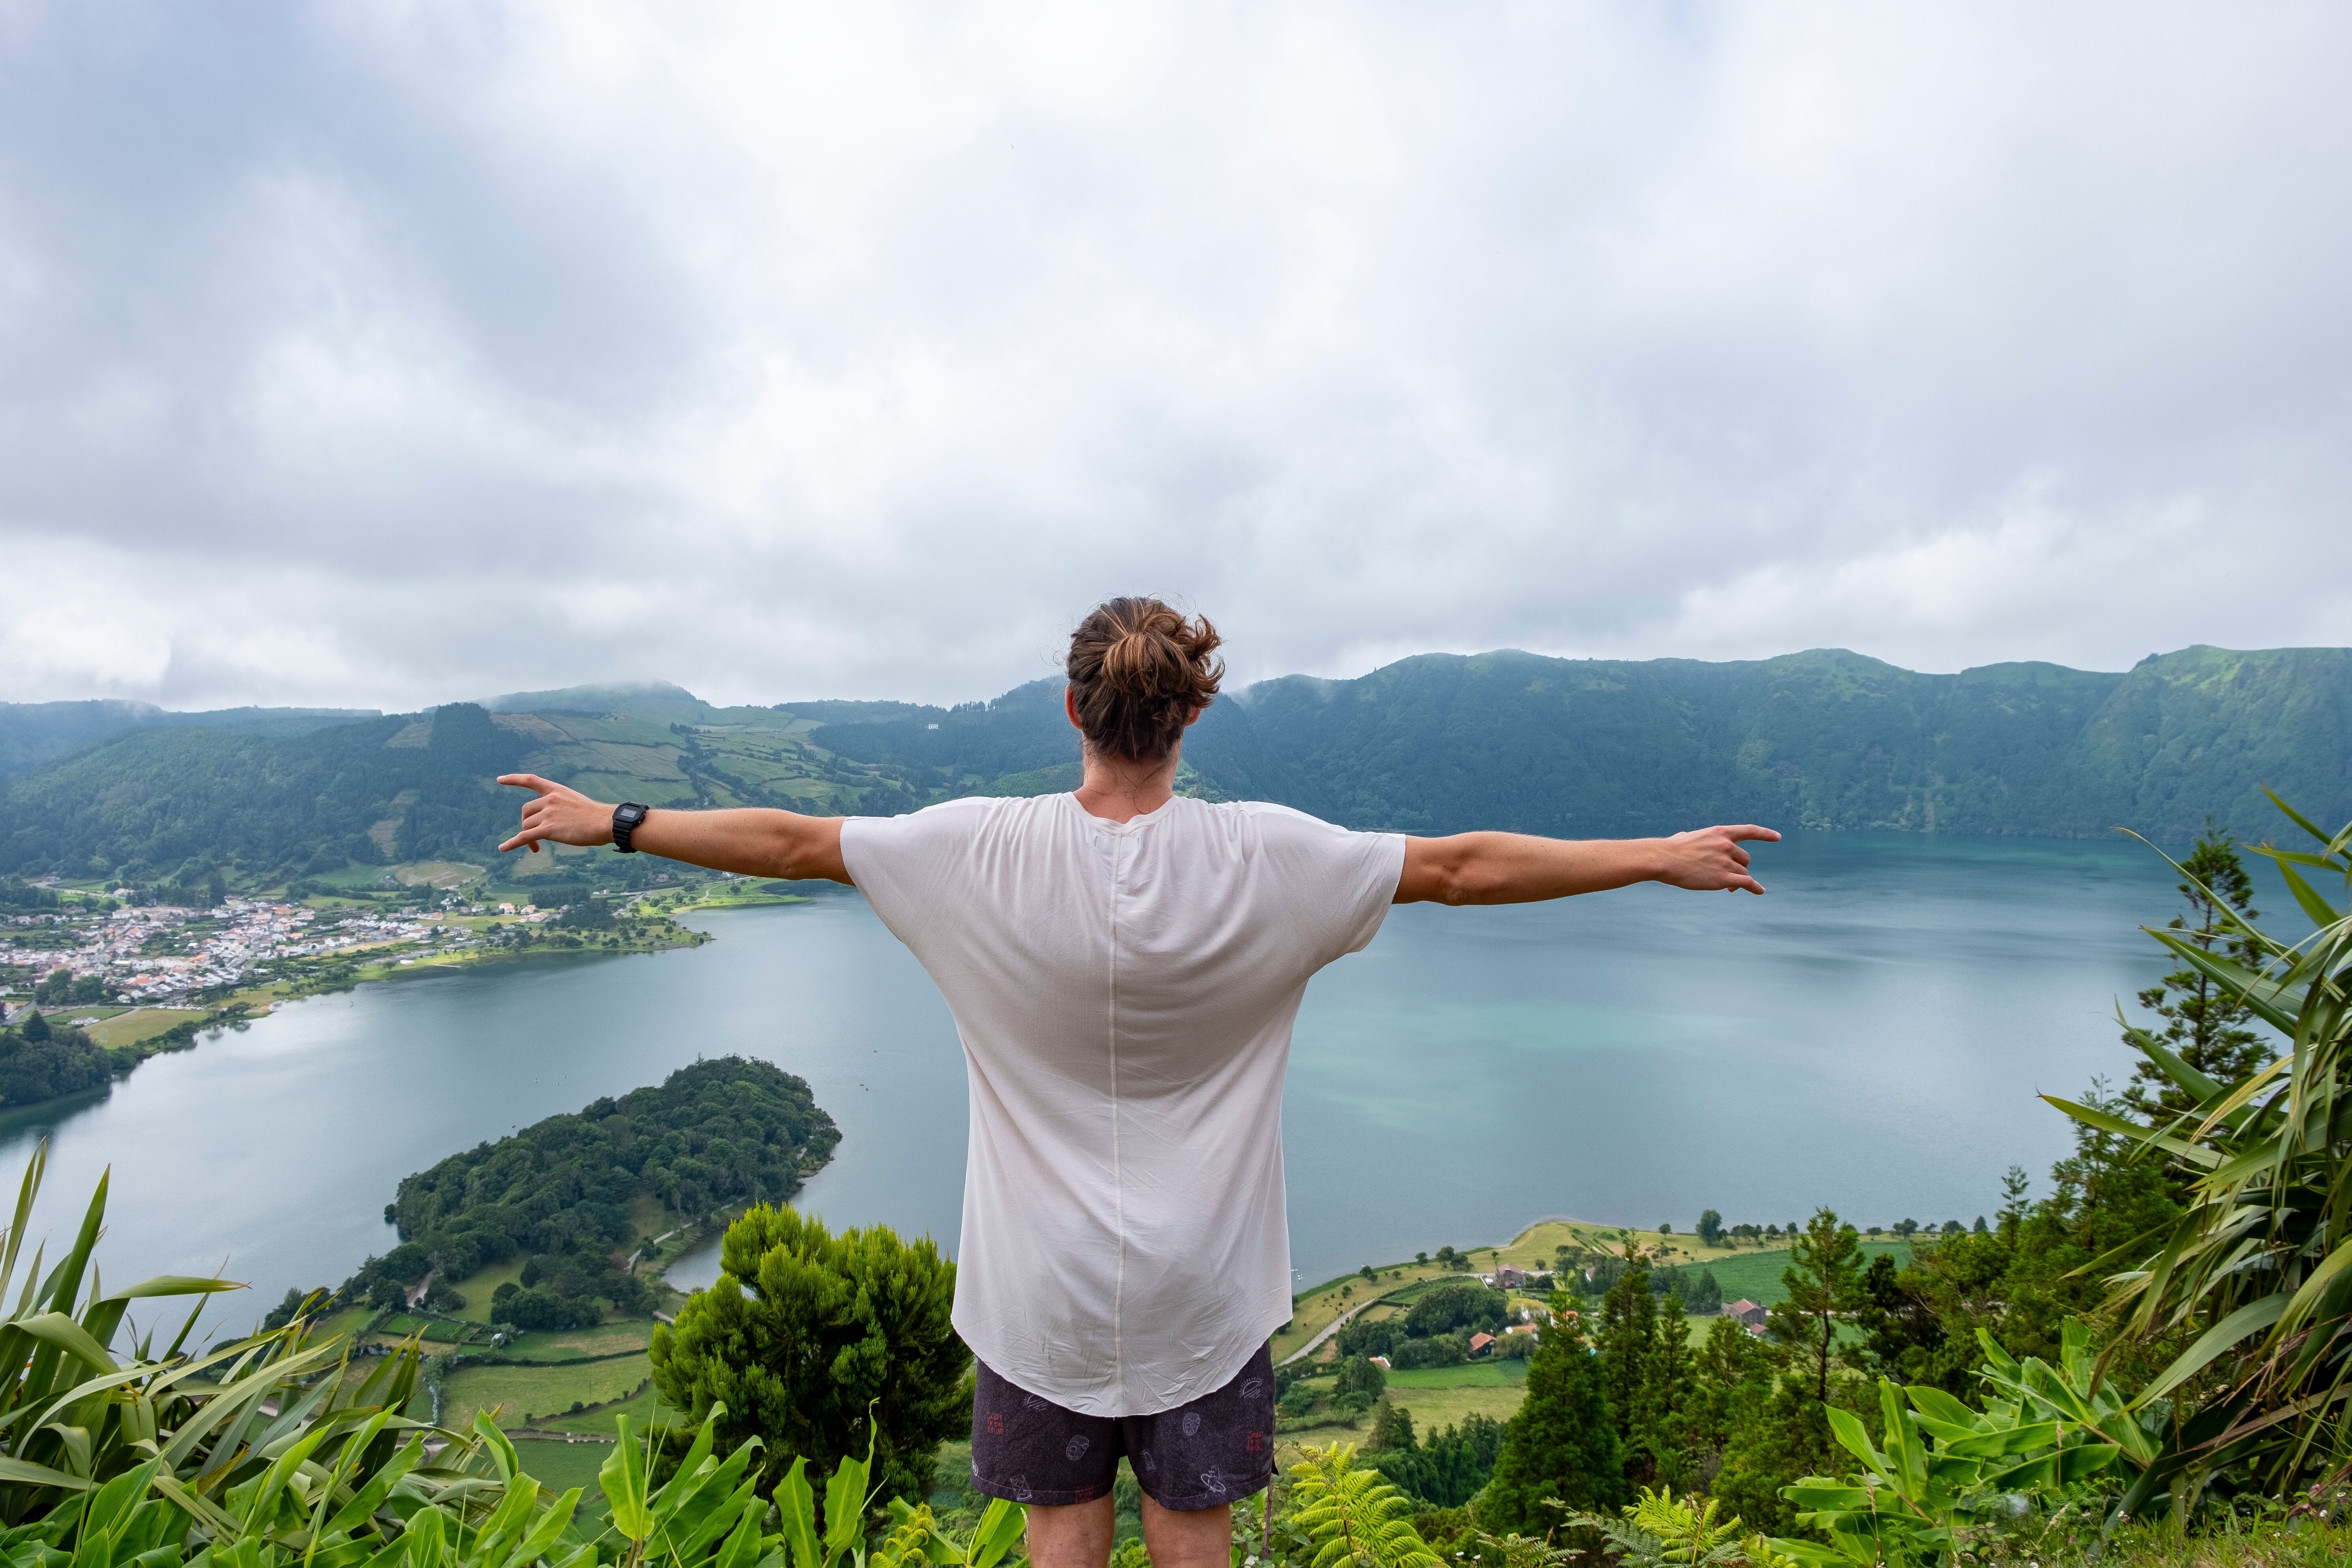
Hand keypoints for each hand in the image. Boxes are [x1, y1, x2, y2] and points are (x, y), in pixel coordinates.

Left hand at [498, 774, 615, 854]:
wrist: (606, 823)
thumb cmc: (597, 817)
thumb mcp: (577, 803)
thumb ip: (561, 807)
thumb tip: (550, 822)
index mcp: (557, 790)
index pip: (531, 780)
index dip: (514, 779)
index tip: (500, 780)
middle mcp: (550, 800)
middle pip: (526, 811)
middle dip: (526, 824)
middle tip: (534, 837)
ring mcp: (548, 814)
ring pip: (527, 826)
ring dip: (529, 838)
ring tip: (536, 848)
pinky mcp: (548, 830)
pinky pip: (524, 837)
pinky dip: (512, 843)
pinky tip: (503, 848)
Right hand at [1656, 824, 1779, 893]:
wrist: (1664, 860)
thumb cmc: (1670, 849)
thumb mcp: (1686, 837)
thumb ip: (1693, 838)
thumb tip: (1684, 837)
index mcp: (1720, 832)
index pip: (1749, 831)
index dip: (1765, 834)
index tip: (1777, 837)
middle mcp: (1727, 845)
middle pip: (1745, 858)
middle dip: (1740, 867)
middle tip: (1731, 877)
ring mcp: (1726, 862)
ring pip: (1743, 872)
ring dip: (1738, 880)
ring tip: (1729, 887)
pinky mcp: (1723, 878)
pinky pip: (1746, 883)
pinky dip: (1755, 887)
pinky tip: (1760, 891)